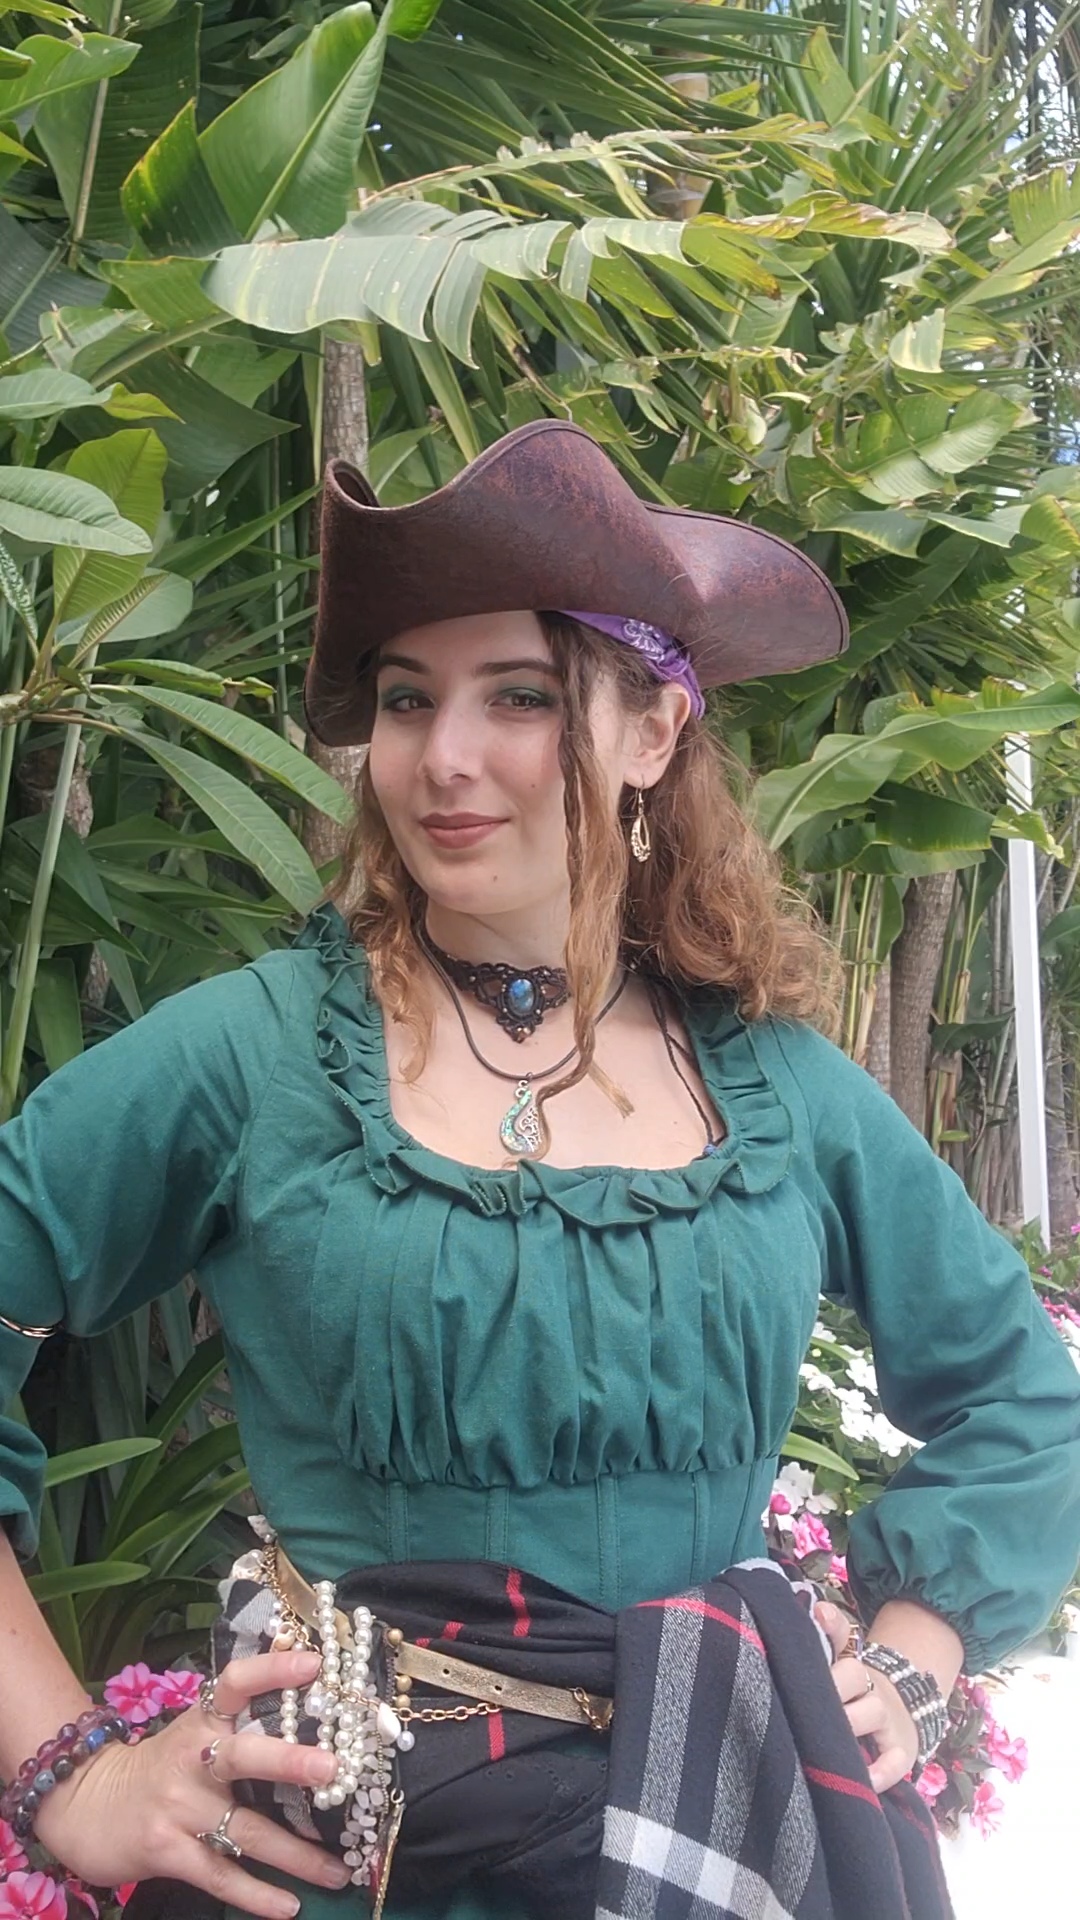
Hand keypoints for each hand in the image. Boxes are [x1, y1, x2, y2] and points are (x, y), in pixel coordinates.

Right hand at [33, 1650, 351, 1919]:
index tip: (313, 1663)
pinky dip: (257, 1895)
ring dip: (296, 1855)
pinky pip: (220, 1875)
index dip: (272, 1669)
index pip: (236, 1683)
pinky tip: (290, 1906)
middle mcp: (192, 1759)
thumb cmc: (160, 1766)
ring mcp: (179, 1807)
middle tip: (332, 1769)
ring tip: (339, 1871)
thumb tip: (300, 1676)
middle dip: (288, 1763)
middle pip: (243, 1756)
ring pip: (245, 1830)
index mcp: (202, 1722)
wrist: (86, 1807)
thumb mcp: (192, 1732)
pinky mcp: (167, 1850)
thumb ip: (240, 1715)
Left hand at [815, 1603, 918, 1794]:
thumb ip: (825, 1639)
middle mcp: (867, 1685)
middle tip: (808, 1698)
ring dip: (853, 1721)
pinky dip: (884, 1771)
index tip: (819, 1615)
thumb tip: (817, 1608)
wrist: (898, 1712)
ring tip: (829, 1737)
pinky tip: (866, 1779)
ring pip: (873, 1711)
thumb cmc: (847, 1694)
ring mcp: (884, 1718)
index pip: (840, 1636)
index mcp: (846, 1663)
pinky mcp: (900, 1750)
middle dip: (832, 1683)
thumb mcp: (835, 1667)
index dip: (831, 1626)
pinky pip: (897, 1760)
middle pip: (852, 1673)